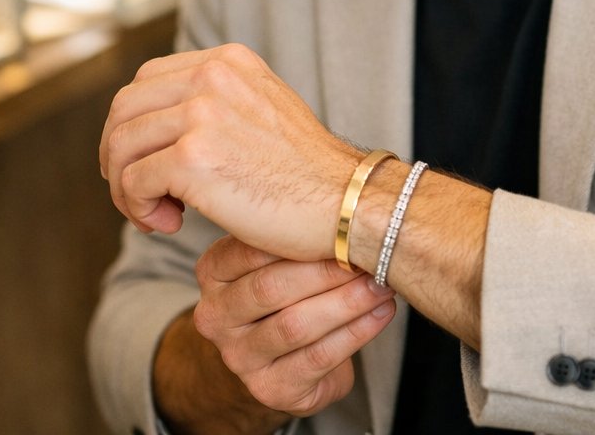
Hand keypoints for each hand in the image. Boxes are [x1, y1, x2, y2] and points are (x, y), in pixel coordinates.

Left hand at [99, 44, 361, 258]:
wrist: (345, 201)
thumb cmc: (305, 170)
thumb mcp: (262, 106)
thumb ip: (217, 99)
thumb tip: (159, 121)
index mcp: (228, 61)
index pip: (147, 79)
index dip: (134, 123)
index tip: (144, 159)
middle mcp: (212, 76)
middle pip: (124, 109)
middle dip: (118, 155)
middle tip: (138, 192)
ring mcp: (201, 114)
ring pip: (120, 147)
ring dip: (126, 188)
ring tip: (157, 213)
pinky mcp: (192, 159)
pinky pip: (133, 183)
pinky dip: (140, 209)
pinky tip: (170, 223)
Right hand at [194, 236, 397, 416]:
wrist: (289, 352)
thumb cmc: (292, 286)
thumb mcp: (279, 254)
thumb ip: (294, 233)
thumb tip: (346, 205)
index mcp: (213, 272)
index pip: (250, 249)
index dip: (298, 238)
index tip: (342, 223)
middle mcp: (216, 316)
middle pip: (271, 288)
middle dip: (326, 271)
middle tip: (366, 255)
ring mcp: (239, 357)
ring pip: (295, 326)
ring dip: (346, 303)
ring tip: (380, 284)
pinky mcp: (269, 388)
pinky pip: (317, 358)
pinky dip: (355, 333)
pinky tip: (380, 313)